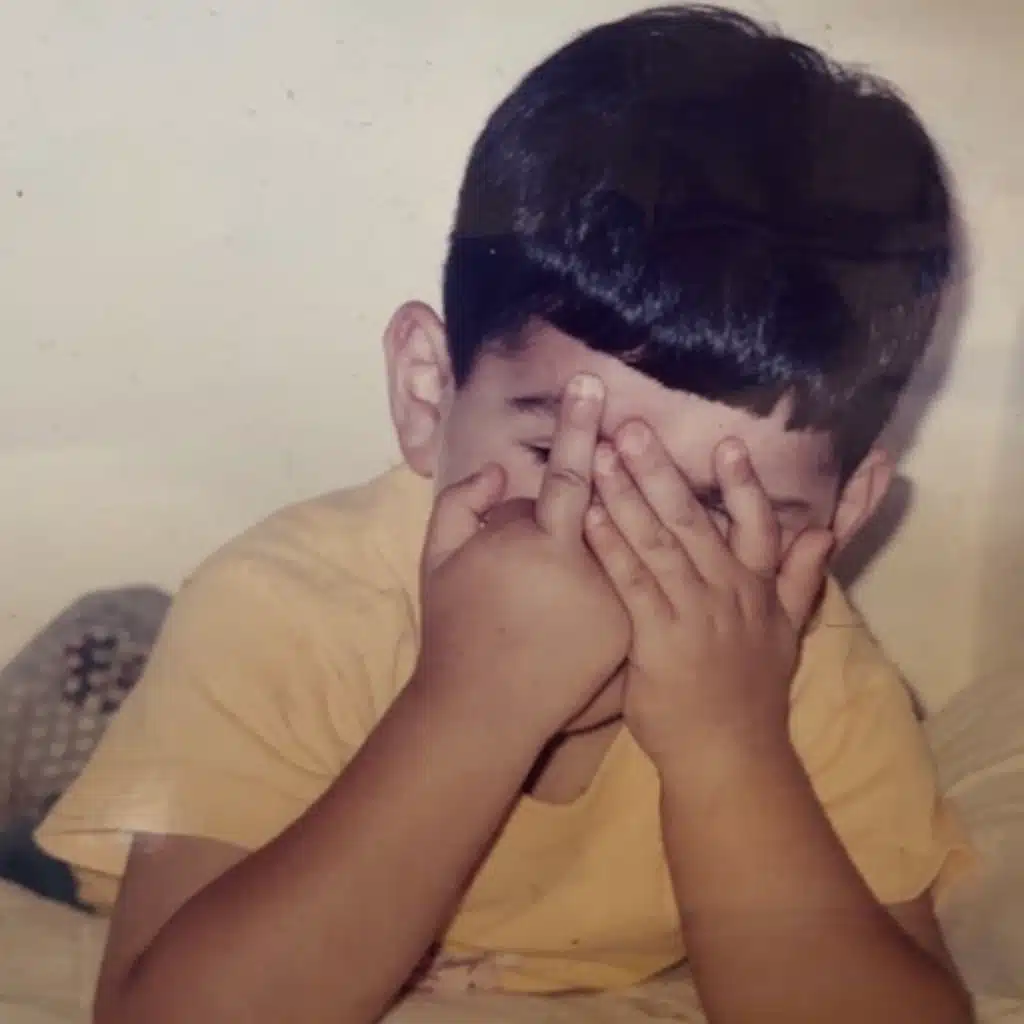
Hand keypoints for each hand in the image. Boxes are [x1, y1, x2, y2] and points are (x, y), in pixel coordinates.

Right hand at [414, 375, 630, 743]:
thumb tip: (499, 469)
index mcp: (543, 547)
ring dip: (644, 505)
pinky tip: (657, 543)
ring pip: (627, 541)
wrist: (484, 709)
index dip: (578, 426)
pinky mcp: (633, 633)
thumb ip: (462, 503)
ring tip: (653, 477)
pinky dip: (646, 558)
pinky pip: (639, 579)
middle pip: (611, 502)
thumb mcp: (437, 559)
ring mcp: (620, 604)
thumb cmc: (455, 629)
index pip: (567, 474)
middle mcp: (593, 571)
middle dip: (626, 455)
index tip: (591, 385)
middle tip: (633, 419)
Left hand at [584, 423, 832, 772]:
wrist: (729, 753)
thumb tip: (824, 532)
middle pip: (692, 520)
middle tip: (630, 427)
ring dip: (627, 496)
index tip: (726, 442)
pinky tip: (588, 517)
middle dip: (659, 470)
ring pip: (658, 543)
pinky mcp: (657, 637)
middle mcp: (727, 591)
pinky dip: (610, 548)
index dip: (742, 484)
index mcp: (756, 587)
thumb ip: (801, 578)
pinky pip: (631, 583)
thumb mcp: (786, 632)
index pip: (756, 525)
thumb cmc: (751, 691)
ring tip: (600, 456)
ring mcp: (692, 613)